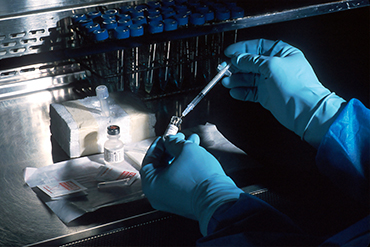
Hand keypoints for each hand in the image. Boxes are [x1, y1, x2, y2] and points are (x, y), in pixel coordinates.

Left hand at [140, 133, 242, 235]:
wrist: (218, 199)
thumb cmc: (200, 179)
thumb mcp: (186, 150)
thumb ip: (174, 142)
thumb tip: (170, 140)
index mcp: (151, 185)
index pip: (149, 159)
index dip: (158, 145)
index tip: (165, 138)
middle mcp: (158, 195)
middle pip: (162, 165)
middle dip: (173, 149)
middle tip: (179, 138)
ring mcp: (170, 199)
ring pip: (173, 171)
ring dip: (182, 156)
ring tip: (192, 143)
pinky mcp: (183, 201)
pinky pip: (180, 180)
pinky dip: (185, 167)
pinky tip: (196, 155)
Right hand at [222, 39, 345, 147]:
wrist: (304, 110)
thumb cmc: (296, 86)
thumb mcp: (272, 65)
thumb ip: (253, 61)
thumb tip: (239, 58)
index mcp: (281, 53)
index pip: (258, 46)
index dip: (242, 49)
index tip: (229, 52)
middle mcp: (276, 66)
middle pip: (250, 62)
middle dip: (236, 65)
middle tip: (223, 69)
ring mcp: (271, 82)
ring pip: (248, 78)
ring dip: (236, 79)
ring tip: (226, 81)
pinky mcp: (267, 96)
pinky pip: (250, 91)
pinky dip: (241, 91)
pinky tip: (234, 91)